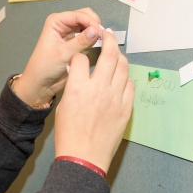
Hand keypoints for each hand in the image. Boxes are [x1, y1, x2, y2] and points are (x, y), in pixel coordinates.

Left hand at [11, 8, 102, 106]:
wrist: (41, 83)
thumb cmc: (45, 67)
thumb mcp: (64, 54)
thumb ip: (81, 41)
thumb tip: (97, 30)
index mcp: (56, 21)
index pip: (78, 15)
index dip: (91, 22)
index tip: (101, 32)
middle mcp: (63, 24)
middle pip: (85, 16)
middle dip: (94, 24)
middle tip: (102, 37)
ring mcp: (69, 32)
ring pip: (88, 25)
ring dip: (95, 31)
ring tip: (102, 41)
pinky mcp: (75, 41)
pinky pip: (88, 35)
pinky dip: (94, 38)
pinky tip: (98, 44)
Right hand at [54, 29, 133, 173]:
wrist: (84, 158)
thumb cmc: (69, 135)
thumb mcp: (63, 106)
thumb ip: (72, 86)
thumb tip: (77, 74)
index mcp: (78, 88)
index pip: (81, 59)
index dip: (79, 56)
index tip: (80, 58)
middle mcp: (99, 89)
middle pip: (109, 54)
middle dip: (109, 40)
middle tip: (107, 34)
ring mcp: (115, 98)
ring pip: (123, 67)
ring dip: (119, 57)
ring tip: (116, 53)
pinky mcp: (126, 108)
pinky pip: (129, 85)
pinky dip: (125, 78)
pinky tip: (121, 78)